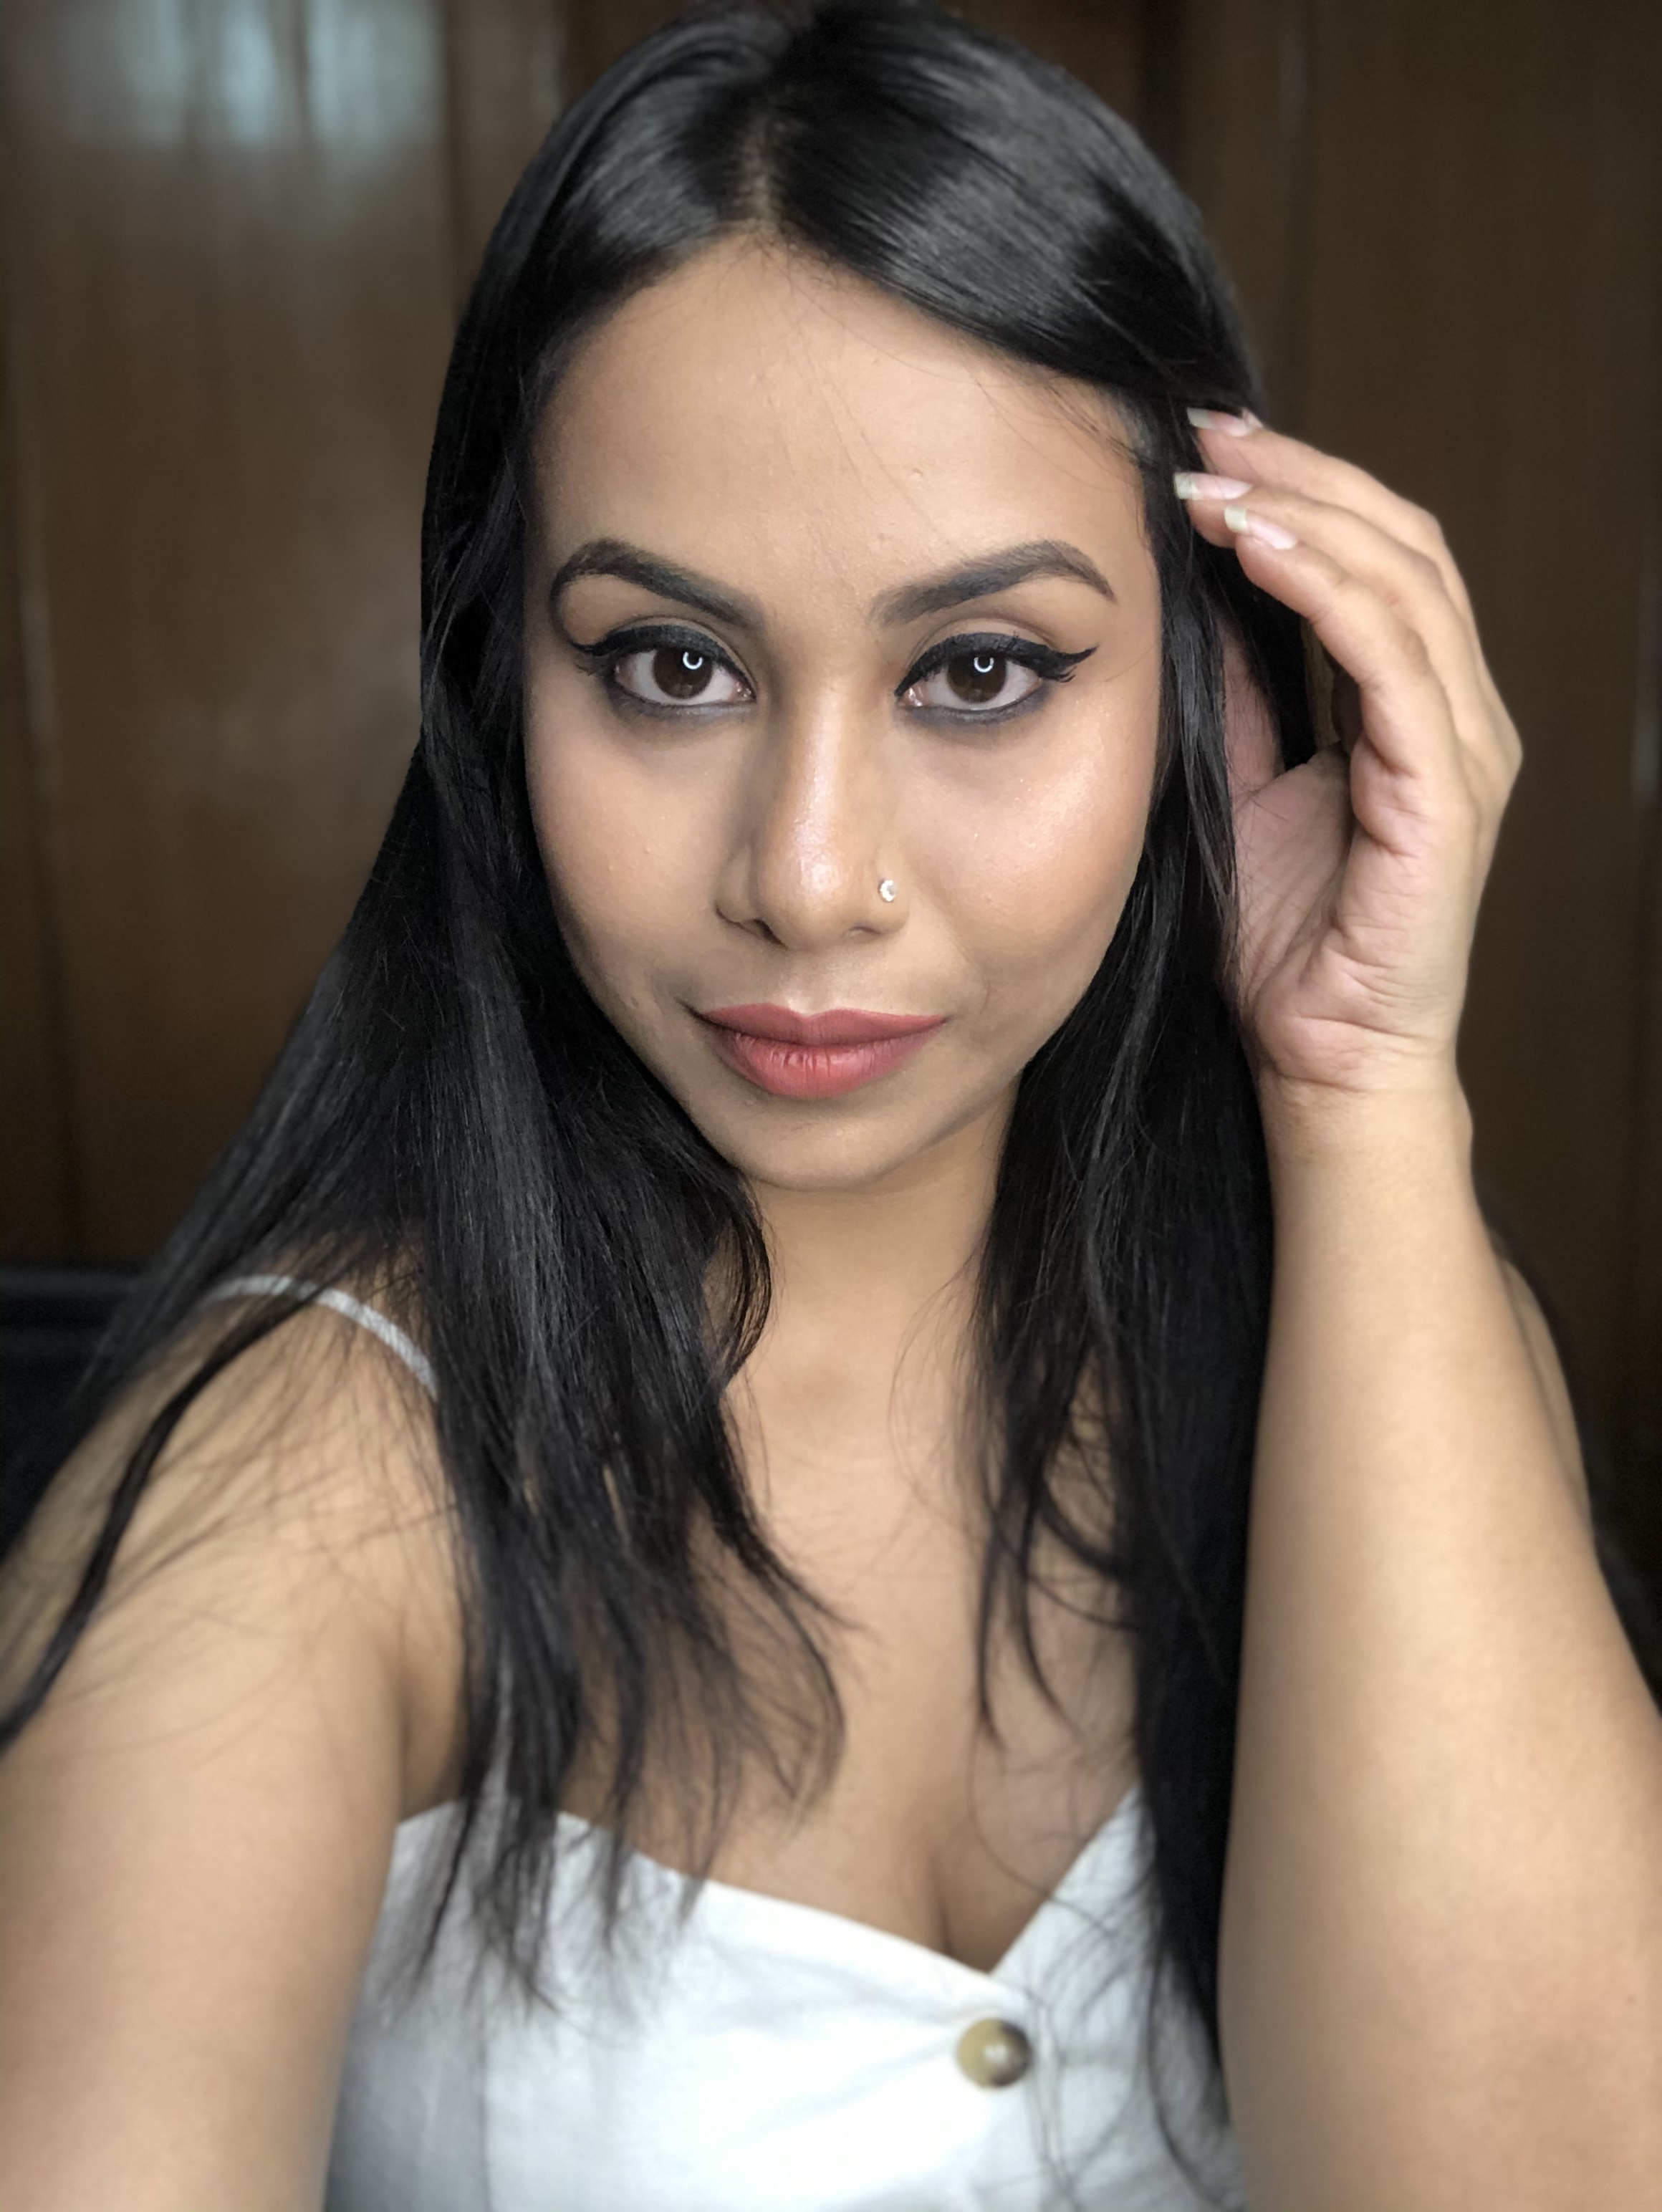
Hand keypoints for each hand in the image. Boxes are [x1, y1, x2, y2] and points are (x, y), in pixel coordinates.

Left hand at [1177, 414, 1520, 1114]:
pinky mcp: (1447, 796)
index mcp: (1412, 709)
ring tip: (1216, 479)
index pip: (1377, 559)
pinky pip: (1396, 664)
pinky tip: (1261, 551)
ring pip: (1407, 585)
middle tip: (1205, 431)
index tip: (1205, 447)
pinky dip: (1331, 593)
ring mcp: (1464, 752)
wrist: (1321, 1058)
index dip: (1301, 490)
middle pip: (1403, 545)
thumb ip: (1238, 697)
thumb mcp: (1240, 789)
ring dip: (1309, 518)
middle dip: (1303, 476)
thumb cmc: (1285, 944)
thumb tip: (1192, 601)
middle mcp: (1457, 716)